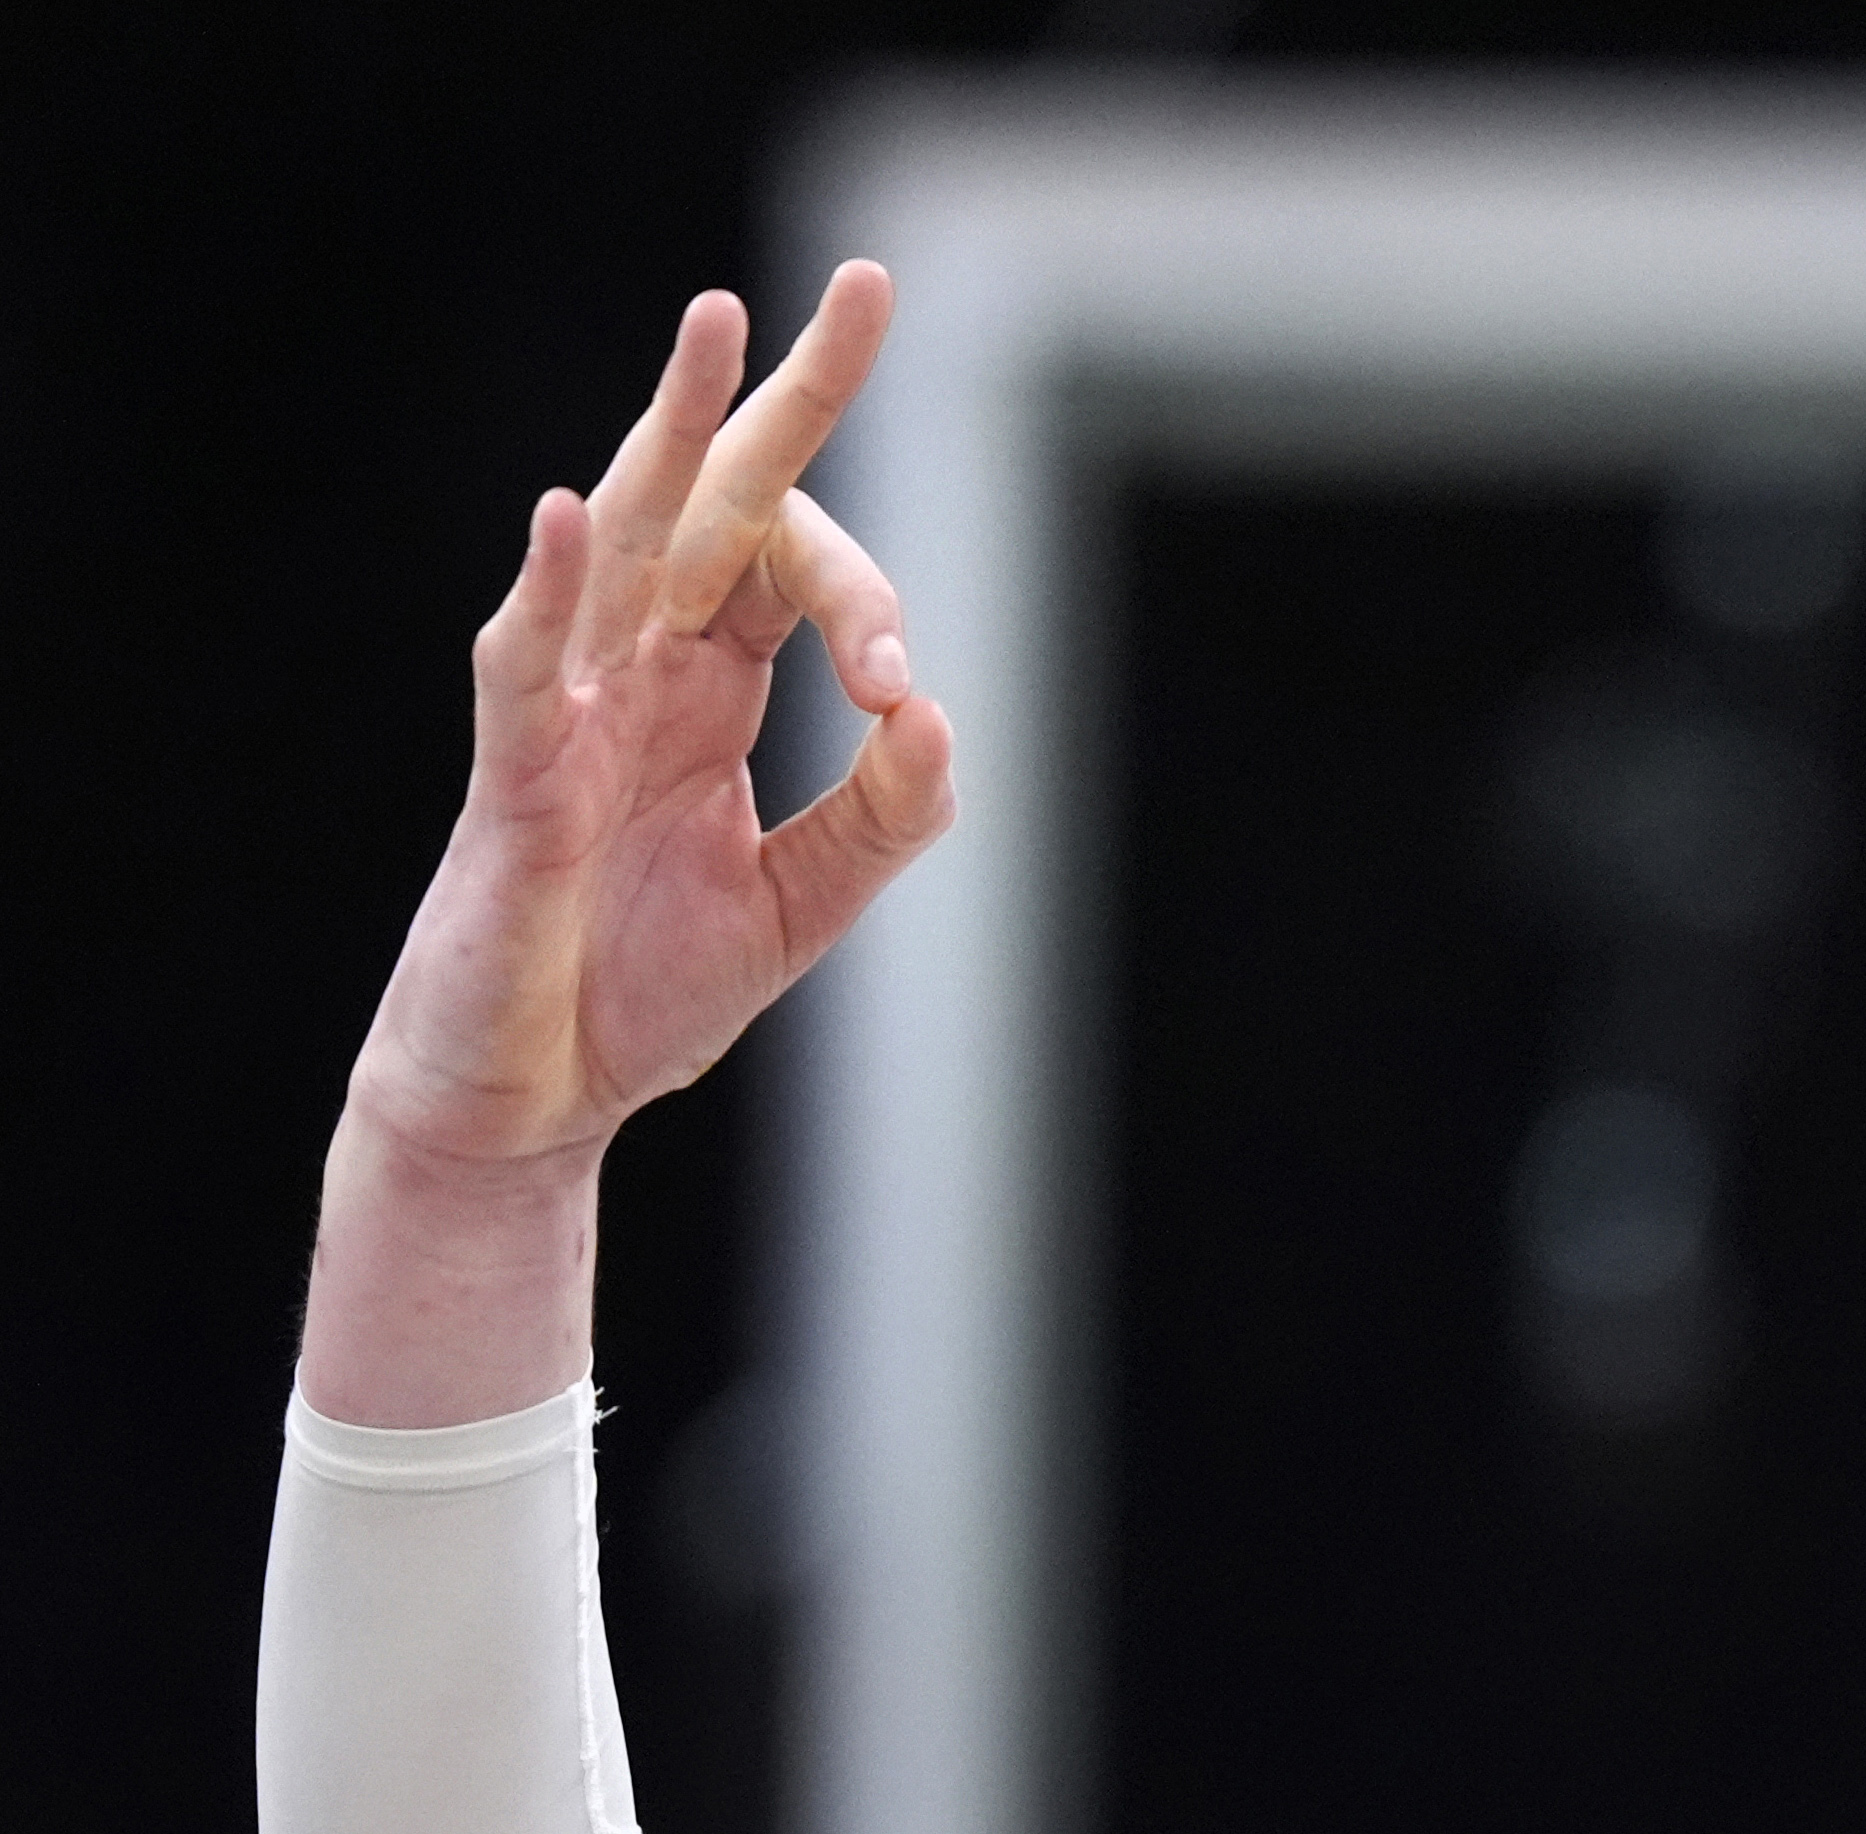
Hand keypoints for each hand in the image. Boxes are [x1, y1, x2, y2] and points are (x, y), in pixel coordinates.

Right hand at [307, 265, 948, 1420]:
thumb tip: (939, 716)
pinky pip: (526, 669)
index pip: (795, 573)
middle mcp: (636, 671)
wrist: (533, 1103)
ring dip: (670, 434)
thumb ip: (882, 818)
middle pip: (718, 504)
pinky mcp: (513, 781)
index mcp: (708, 690)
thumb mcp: (803, 905)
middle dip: (782, 396)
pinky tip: (578, 514)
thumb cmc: (643, 991)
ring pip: (624, 544)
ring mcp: (568, 712)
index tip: (899, 693)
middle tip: (861, 284)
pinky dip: (552, 592)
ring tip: (716, 324)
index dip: (870, 607)